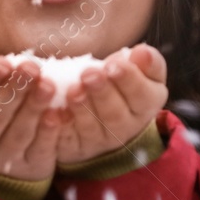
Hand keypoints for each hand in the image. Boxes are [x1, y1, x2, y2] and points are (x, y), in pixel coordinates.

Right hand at [0, 55, 64, 181]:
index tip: (4, 62)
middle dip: (13, 90)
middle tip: (31, 67)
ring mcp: (1, 161)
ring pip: (18, 133)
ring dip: (34, 108)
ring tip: (48, 84)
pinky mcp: (28, 168)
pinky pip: (39, 150)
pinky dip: (49, 132)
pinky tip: (57, 113)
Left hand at [55, 44, 167, 165]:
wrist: (91, 108)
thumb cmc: (115, 79)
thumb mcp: (132, 67)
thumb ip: (142, 60)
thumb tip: (142, 53)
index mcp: (146, 103)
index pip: (144, 96)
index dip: (129, 80)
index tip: (113, 64)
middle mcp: (126, 127)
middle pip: (117, 115)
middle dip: (103, 93)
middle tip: (89, 74)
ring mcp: (99, 140)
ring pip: (93, 128)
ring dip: (82, 108)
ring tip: (72, 89)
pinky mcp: (74, 146)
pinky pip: (67, 139)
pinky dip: (60, 125)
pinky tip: (53, 111)